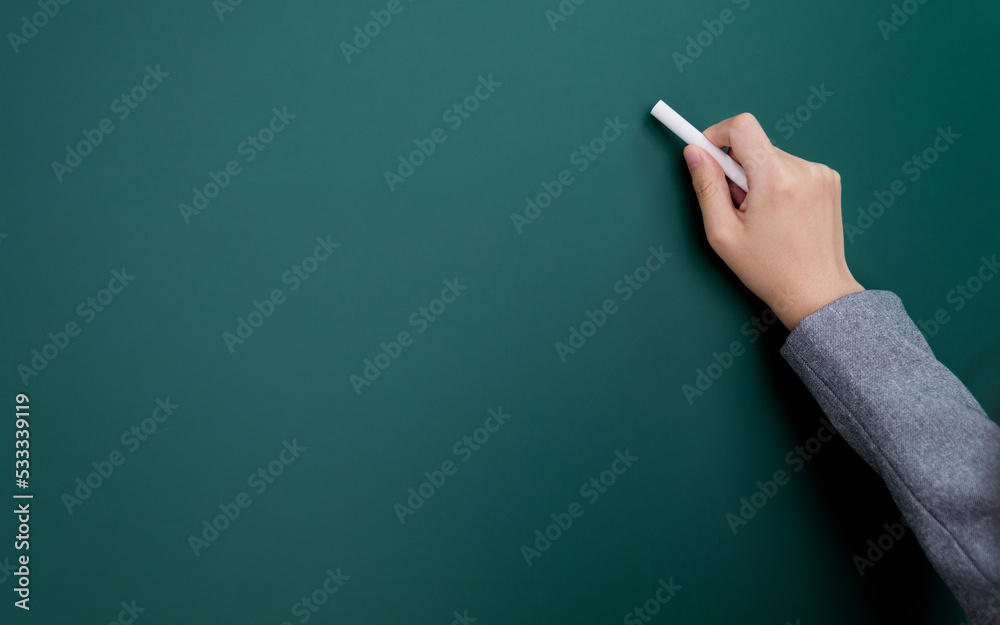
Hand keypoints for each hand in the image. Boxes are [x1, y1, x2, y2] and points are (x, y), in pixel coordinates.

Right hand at [683, 113, 864, 330]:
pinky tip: (779, 213)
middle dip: (737, 169)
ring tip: (762, 215)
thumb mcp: (722, 233)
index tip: (706, 152)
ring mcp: (821, 173)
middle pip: (755, 146)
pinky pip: (791, 166)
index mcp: (775, 180)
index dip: (717, 134)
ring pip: (772, 156)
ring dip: (758, 177)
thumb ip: (706, 187)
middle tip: (737, 205)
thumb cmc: (769, 269)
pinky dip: (777, 182)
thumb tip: (694, 153)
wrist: (815, 291)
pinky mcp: (829, 179)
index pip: (742, 126)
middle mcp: (803, 169)